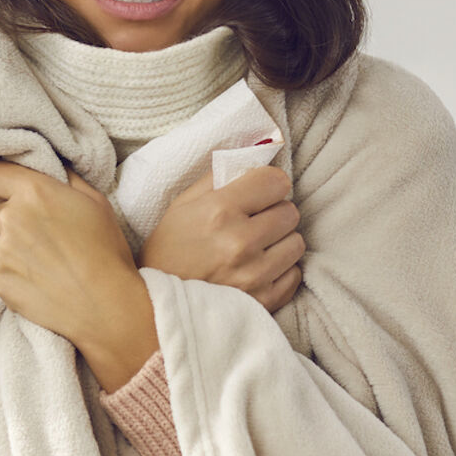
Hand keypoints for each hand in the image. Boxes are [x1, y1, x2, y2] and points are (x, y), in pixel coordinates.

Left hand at [0, 161, 157, 389]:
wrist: (107, 307)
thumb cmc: (107, 252)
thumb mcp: (96, 201)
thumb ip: (65, 178)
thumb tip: (50, 168)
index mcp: (34, 192)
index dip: (3, 181)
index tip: (14, 190)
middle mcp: (10, 218)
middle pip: (0, 210)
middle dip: (19, 218)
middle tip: (49, 235)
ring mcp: (1, 251)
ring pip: (2, 241)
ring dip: (19, 248)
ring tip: (51, 263)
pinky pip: (2, 269)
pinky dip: (18, 273)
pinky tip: (44, 282)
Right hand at [141, 164, 304, 313]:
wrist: (158, 304)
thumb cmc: (169, 249)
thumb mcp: (183, 205)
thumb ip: (219, 176)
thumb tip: (255, 152)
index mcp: (219, 211)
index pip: (275, 181)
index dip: (268, 184)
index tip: (259, 192)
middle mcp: (240, 242)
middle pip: (290, 211)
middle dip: (274, 212)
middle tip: (254, 221)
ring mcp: (254, 275)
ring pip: (297, 242)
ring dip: (280, 241)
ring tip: (257, 247)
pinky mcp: (264, 301)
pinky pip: (295, 274)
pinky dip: (281, 270)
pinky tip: (258, 269)